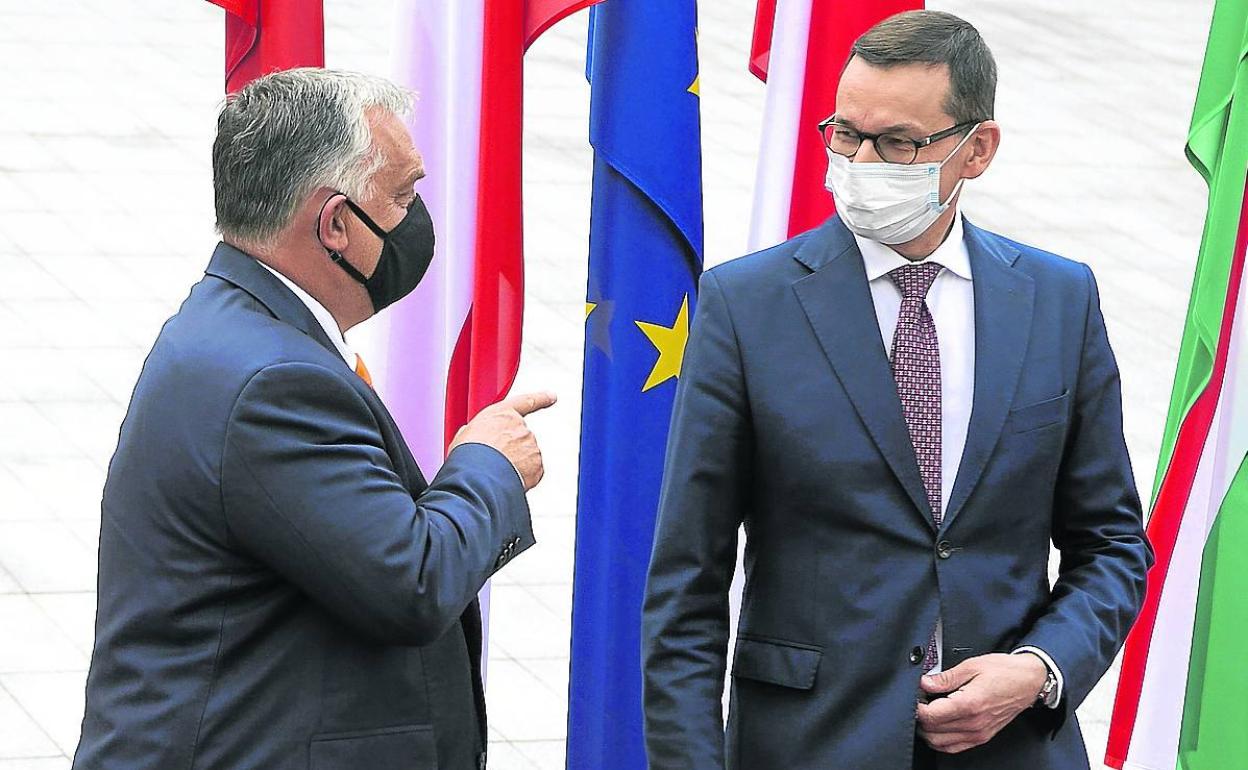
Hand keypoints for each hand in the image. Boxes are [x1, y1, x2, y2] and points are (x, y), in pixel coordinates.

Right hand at [449, 391, 556, 490]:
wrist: (478, 475)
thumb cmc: (468, 454)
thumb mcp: (466, 434)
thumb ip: (479, 430)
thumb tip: (477, 436)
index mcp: (503, 414)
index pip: (526, 402)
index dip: (541, 398)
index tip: (551, 396)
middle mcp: (521, 427)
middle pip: (521, 438)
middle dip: (512, 450)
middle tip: (494, 461)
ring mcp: (531, 446)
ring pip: (526, 457)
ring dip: (516, 464)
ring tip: (497, 472)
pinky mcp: (537, 465)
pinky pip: (532, 472)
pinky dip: (522, 477)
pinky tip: (507, 479)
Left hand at [915, 652, 1047, 753]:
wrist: (1029, 681)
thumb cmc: (1004, 671)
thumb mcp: (972, 665)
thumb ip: (945, 678)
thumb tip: (924, 683)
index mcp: (970, 704)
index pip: (930, 716)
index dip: (915, 707)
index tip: (913, 697)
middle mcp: (974, 724)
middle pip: (932, 733)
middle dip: (919, 719)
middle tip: (919, 702)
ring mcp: (979, 733)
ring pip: (940, 744)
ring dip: (928, 731)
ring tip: (928, 712)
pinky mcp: (982, 737)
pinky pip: (954, 747)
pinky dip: (941, 740)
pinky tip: (939, 725)